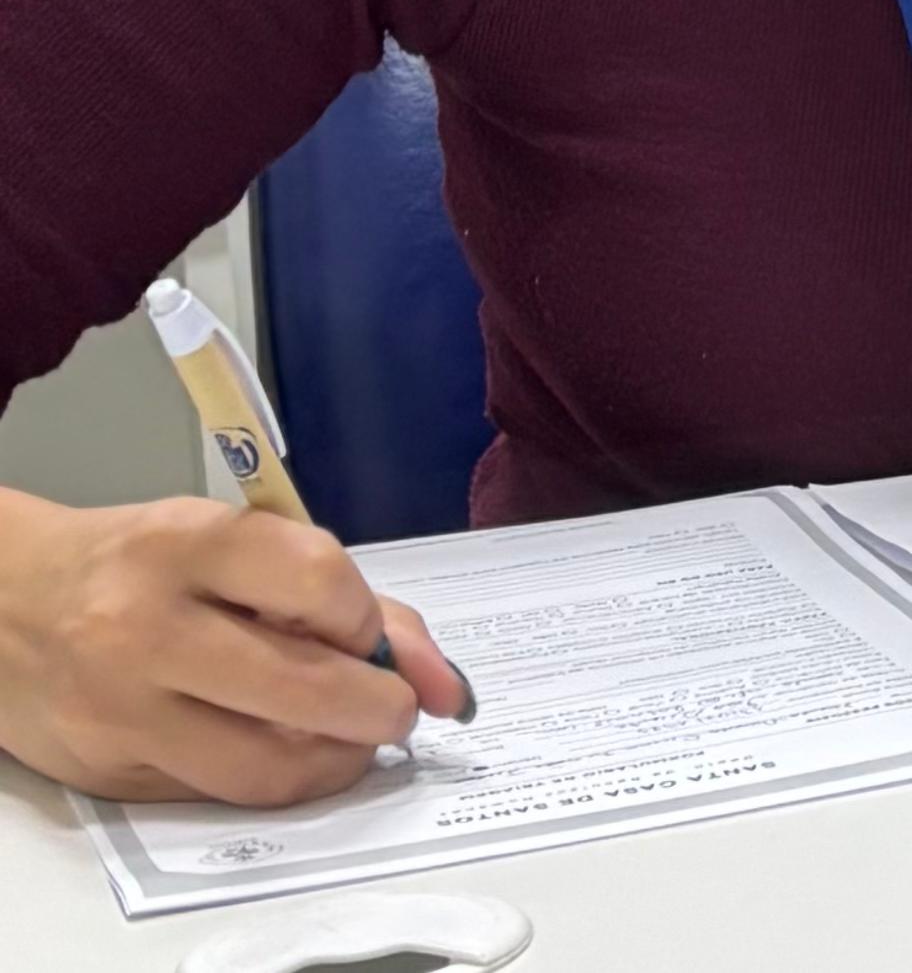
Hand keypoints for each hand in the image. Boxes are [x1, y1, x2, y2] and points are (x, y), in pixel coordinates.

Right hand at [0, 487, 476, 804]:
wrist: (5, 603)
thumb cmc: (143, 564)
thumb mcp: (236, 544)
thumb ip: (343, 598)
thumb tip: (442, 678)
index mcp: (188, 545)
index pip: (321, 583)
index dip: (369, 621)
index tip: (371, 636)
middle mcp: (147, 629)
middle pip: (304, 689)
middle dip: (381, 708)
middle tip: (397, 709)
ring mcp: (122, 709)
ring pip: (267, 765)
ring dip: (337, 760)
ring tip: (351, 738)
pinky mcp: (108, 773)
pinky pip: (219, 793)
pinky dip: (275, 779)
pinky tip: (288, 751)